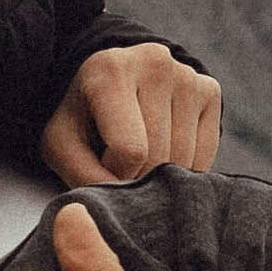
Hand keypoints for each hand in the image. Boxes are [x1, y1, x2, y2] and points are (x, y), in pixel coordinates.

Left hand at [40, 42, 219, 187]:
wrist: (109, 82)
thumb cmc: (82, 117)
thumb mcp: (62, 144)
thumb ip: (84, 176)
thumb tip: (126, 205)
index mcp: (112, 72)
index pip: (130, 150)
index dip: (114, 172)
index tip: (101, 162)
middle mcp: (156, 65)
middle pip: (159, 155)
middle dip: (138, 174)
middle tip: (120, 161)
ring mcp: (188, 76)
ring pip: (184, 158)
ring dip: (161, 174)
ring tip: (139, 153)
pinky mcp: (209, 91)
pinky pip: (205, 153)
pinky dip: (184, 166)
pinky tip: (163, 150)